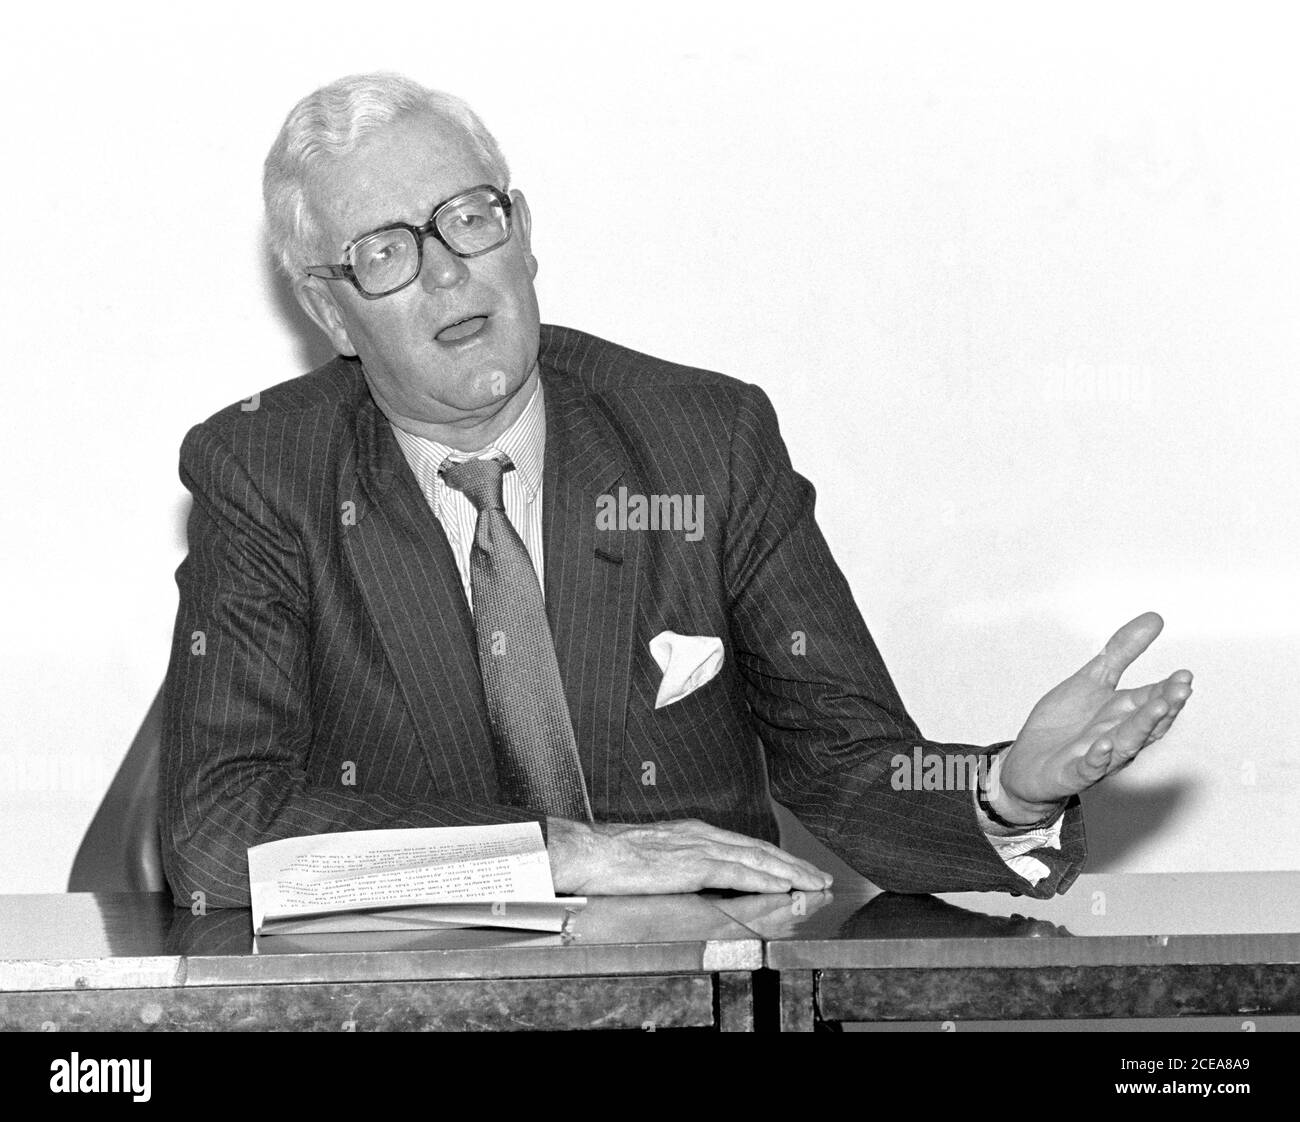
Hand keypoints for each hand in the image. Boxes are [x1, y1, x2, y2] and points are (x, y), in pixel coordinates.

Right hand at [546, 817, 833, 894]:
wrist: (586, 852)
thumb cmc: (609, 858)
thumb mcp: (653, 857)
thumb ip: (678, 865)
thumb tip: (695, 880)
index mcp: (691, 834)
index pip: (744, 845)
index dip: (775, 857)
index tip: (798, 869)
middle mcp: (700, 835)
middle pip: (759, 849)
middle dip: (793, 864)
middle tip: (821, 878)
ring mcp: (697, 848)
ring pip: (756, 859)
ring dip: (790, 872)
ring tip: (814, 885)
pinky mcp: (691, 865)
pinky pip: (737, 872)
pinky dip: (765, 878)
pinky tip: (784, 887)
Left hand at [992, 611, 1192, 824]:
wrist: (1027, 763)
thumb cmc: (1065, 723)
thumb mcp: (1090, 680)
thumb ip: (1120, 652)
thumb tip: (1155, 618)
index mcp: (1122, 714)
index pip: (1151, 700)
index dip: (1168, 689)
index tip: (1185, 675)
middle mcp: (1116, 737)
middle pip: (1145, 723)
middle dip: (1164, 706)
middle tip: (1181, 689)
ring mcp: (1096, 757)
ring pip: (1124, 745)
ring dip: (1141, 728)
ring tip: (1158, 708)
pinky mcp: (1071, 773)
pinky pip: (1087, 769)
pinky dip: (1097, 760)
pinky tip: (1103, 746)